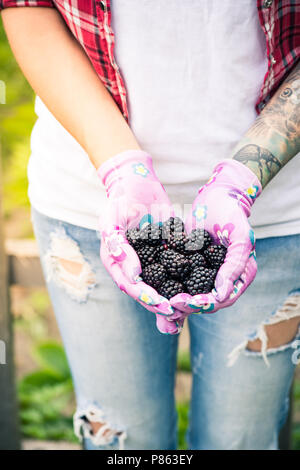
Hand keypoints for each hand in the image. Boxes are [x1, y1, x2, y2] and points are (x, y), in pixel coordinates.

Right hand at [98, 149, 181, 333]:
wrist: (136, 183)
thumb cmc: (119, 199)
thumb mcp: (111, 219)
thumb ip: (117, 245)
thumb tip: (133, 274)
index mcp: (116, 262)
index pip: (130, 285)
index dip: (145, 297)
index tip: (162, 305)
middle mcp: (133, 266)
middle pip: (148, 290)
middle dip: (163, 303)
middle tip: (180, 312)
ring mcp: (150, 260)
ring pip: (163, 284)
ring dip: (175, 296)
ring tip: (191, 307)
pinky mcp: (167, 252)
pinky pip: (177, 267)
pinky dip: (188, 277)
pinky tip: (203, 286)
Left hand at [170, 159, 260, 315]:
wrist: (217, 197)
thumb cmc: (232, 216)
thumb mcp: (240, 238)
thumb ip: (234, 266)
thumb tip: (220, 294)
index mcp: (238, 277)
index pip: (221, 299)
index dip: (204, 304)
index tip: (187, 302)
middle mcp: (222, 280)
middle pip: (204, 302)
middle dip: (186, 305)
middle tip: (170, 305)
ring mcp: (205, 273)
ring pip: (190, 295)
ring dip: (175, 301)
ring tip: (160, 303)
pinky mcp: (189, 266)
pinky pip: (179, 280)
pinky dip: (168, 286)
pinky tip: (153, 289)